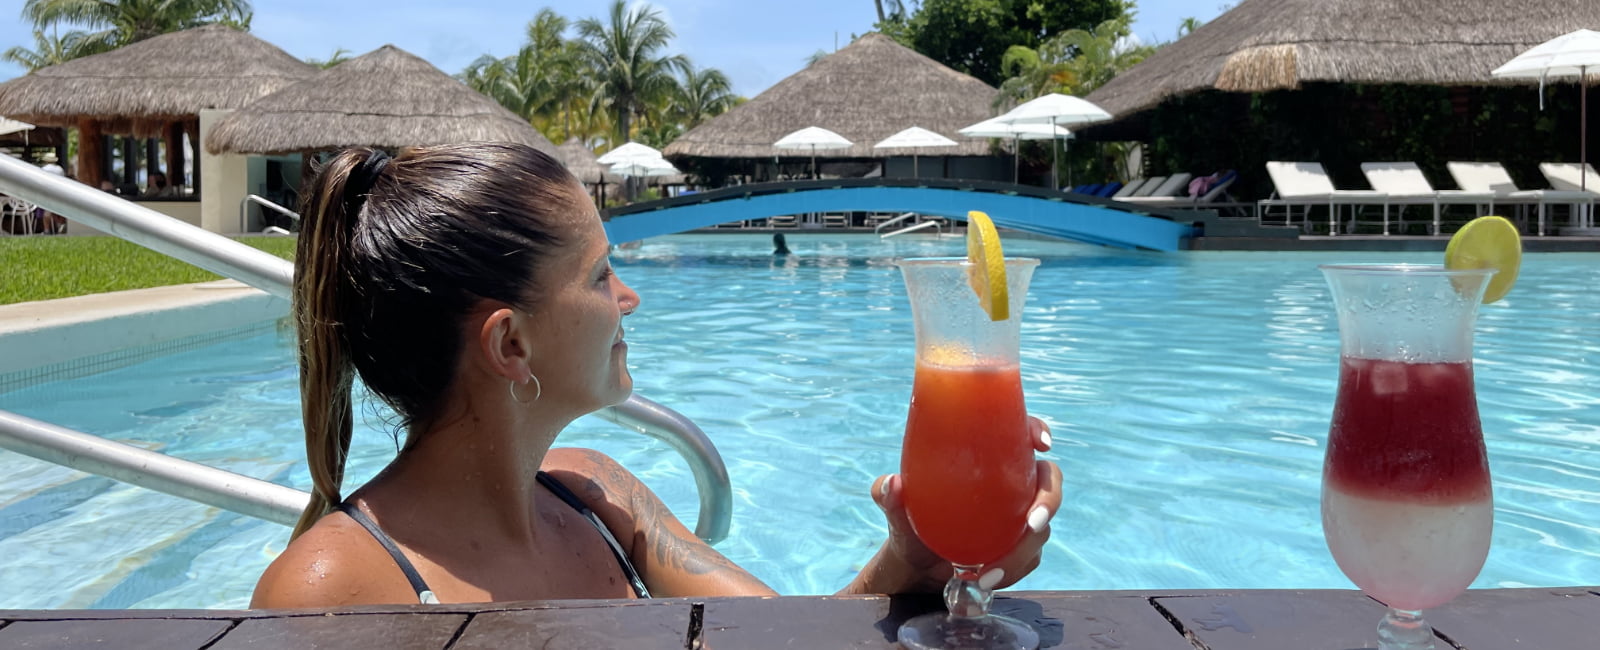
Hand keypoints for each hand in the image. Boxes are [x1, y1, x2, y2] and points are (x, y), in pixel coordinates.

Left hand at [864, 416, 1062, 592]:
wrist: (915, 565)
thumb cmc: (909, 522)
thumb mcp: (896, 510)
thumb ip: (888, 496)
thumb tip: (892, 484)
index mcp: (987, 458)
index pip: (1019, 433)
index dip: (1037, 430)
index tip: (1041, 444)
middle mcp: (1010, 483)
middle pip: (1049, 481)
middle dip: (1048, 501)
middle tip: (1031, 523)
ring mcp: (1019, 516)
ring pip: (1041, 529)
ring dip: (1022, 552)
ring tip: (987, 572)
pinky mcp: (1020, 548)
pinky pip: (1029, 559)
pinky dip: (1011, 571)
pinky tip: (984, 579)